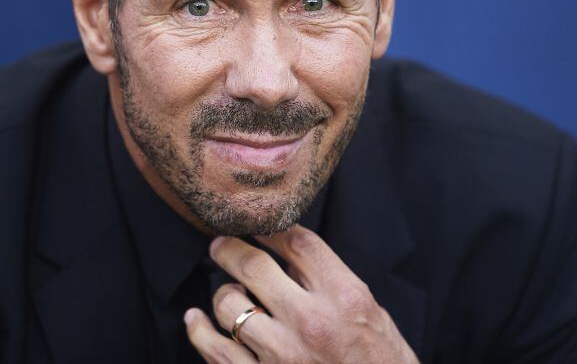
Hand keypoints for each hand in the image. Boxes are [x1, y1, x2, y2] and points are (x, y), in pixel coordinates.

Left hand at [184, 225, 418, 362]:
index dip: (271, 228)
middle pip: (253, 266)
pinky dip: (200, 332)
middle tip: (220, 243)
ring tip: (230, 293)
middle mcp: (311, 322)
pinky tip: (196, 320)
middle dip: (229, 248)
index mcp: (344, 297)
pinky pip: (217, 350)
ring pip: (229, 306)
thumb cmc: (380, 362)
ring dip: (223, 293)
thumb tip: (286, 255)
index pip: (298, 243)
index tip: (258, 225)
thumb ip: (329, 281)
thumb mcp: (370, 312)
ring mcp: (283, 355)